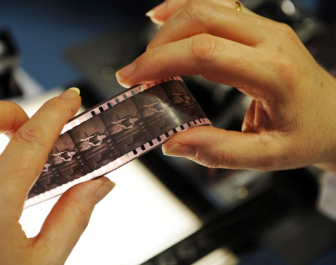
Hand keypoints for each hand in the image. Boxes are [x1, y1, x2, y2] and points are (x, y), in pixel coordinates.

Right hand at [117, 0, 335, 171]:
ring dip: (169, 24)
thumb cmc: (306, 134)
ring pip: (207, 5)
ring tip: (147, 52)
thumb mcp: (267, 156)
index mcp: (272, 73)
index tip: (133, 78)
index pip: (204, 52)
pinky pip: (217, 5)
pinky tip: (164, 17)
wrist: (334, 118)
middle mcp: (270, 41)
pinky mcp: (258, 26)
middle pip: (201, 18)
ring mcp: (265, 28)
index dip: (160, 61)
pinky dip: (185, 7)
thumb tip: (175, 142)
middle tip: (136, 73)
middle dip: (158, 44)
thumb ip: (220, 151)